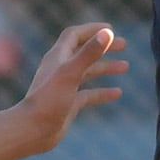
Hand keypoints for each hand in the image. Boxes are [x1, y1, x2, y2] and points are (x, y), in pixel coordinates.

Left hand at [20, 21, 128, 146]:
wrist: (33, 131)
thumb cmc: (49, 101)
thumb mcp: (71, 74)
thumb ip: (89, 53)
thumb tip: (107, 33)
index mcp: (58, 57)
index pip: (74, 35)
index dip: (91, 30)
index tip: (110, 29)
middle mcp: (60, 70)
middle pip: (83, 52)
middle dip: (103, 47)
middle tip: (123, 45)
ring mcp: (65, 87)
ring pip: (88, 73)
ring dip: (105, 68)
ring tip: (125, 67)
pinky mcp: (69, 103)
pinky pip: (89, 94)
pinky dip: (103, 92)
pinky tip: (117, 94)